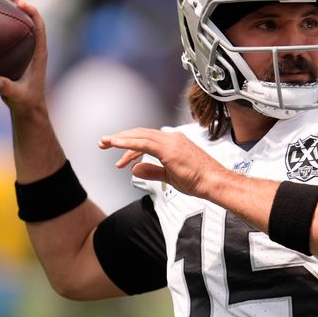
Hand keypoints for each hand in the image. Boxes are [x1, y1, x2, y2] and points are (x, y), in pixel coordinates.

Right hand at [0, 0, 47, 114]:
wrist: (27, 108)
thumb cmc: (25, 102)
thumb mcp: (17, 97)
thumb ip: (8, 89)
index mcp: (39, 53)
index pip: (39, 25)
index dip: (31, 11)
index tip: (19, 3)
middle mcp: (33, 47)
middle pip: (27, 17)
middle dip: (15, 2)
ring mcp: (24, 49)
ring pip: (16, 23)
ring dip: (6, 9)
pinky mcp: (14, 53)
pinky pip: (5, 33)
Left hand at [98, 128, 228, 197]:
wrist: (214, 182)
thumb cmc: (198, 180)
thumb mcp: (170, 176)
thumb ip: (152, 171)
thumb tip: (135, 168)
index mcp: (173, 143)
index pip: (146, 140)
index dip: (130, 147)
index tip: (120, 159)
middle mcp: (172, 138)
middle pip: (140, 134)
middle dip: (121, 138)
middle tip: (103, 143)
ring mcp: (171, 142)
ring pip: (140, 135)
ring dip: (121, 138)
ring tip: (105, 142)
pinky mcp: (169, 149)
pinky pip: (144, 142)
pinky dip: (128, 141)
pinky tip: (116, 143)